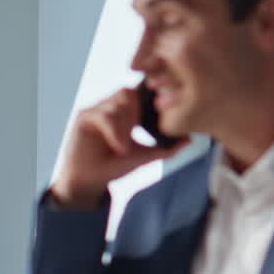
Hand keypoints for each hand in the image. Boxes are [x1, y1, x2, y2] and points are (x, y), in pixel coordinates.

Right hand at [49, 88, 187, 208]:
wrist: (91, 181)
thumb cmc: (114, 166)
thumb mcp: (145, 156)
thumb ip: (167, 148)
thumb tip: (189, 140)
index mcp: (125, 112)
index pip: (139, 93)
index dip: (148, 100)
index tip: (157, 116)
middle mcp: (109, 107)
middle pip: (128, 93)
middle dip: (136, 112)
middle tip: (139, 131)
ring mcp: (96, 109)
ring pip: (116, 105)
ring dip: (125, 126)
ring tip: (125, 147)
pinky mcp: (84, 117)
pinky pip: (103, 115)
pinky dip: (115, 131)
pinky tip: (119, 147)